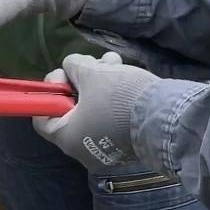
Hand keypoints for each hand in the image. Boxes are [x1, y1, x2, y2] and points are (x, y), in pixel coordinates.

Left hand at [33, 52, 159, 169]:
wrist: (166, 119)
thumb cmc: (120, 98)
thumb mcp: (92, 74)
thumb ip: (74, 67)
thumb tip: (70, 66)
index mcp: (68, 137)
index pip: (43, 117)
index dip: (50, 91)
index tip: (64, 73)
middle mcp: (83, 148)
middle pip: (71, 108)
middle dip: (81, 79)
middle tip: (91, 63)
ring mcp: (106, 147)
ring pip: (94, 107)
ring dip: (100, 80)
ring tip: (112, 61)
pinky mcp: (126, 142)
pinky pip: (111, 116)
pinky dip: (114, 95)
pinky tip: (123, 72)